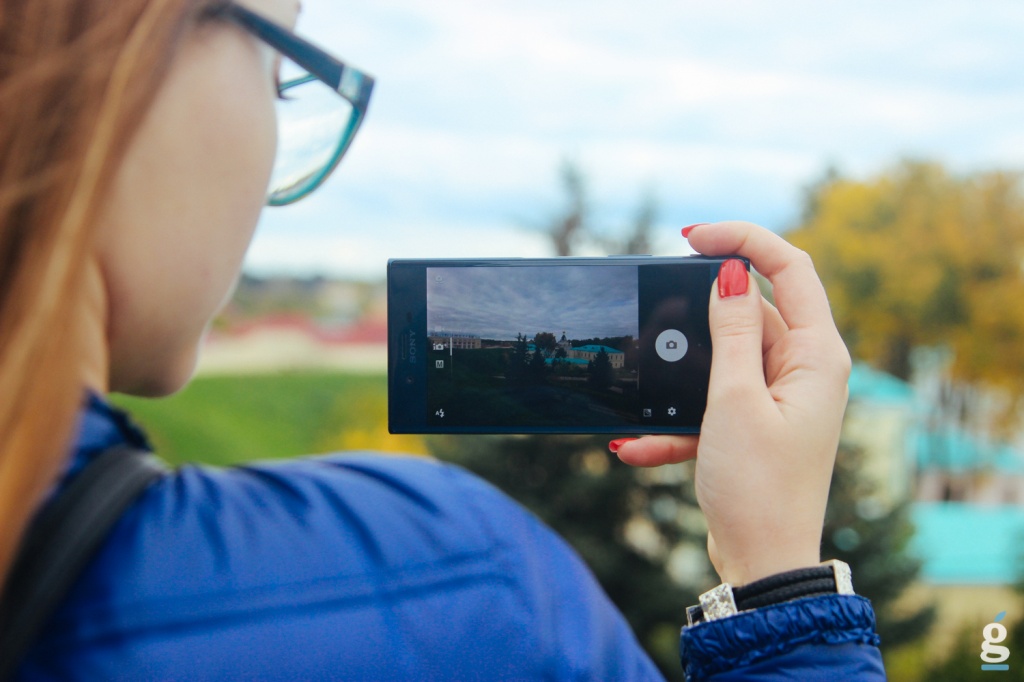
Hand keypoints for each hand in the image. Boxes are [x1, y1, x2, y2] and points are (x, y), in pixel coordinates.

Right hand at [615, 221, 850, 585]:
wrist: (762, 563)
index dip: (744, 239)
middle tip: (654, 314)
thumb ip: (734, 332)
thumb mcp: (734, 400)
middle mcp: (805, 370)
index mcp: (817, 355)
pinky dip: (677, 420)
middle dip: (697, 314)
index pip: (790, 268)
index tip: (692, 236)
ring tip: (641, 388)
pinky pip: (712, 401)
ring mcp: (780, 397)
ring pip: (724, 358)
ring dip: (680, 378)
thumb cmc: (757, 486)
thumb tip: (733, 273)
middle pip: (753, 310)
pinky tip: (636, 445)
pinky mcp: (755, 422)